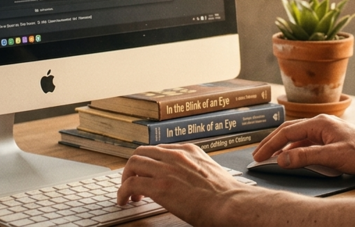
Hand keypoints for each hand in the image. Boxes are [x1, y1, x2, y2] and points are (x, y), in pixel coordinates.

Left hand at [117, 144, 250, 224]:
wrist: (231, 204)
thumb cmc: (227, 195)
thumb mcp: (209, 172)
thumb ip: (194, 171)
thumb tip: (186, 182)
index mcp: (188, 150)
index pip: (158, 149)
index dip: (148, 162)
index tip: (146, 173)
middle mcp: (175, 155)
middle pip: (141, 152)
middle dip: (133, 168)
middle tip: (133, 183)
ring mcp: (166, 169)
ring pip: (132, 164)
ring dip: (126, 179)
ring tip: (128, 195)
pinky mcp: (159, 186)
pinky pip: (130, 184)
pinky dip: (122, 192)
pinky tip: (124, 201)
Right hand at [252, 115, 354, 176]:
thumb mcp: (333, 157)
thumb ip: (306, 157)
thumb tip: (281, 159)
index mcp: (319, 122)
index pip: (287, 131)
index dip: (270, 144)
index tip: (258, 156)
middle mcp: (321, 123)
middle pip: (289, 131)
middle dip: (272, 143)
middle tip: (258, 156)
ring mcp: (326, 131)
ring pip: (297, 137)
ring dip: (283, 147)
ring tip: (271, 158)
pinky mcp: (331, 139)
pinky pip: (307, 143)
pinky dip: (296, 150)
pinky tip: (292, 159)